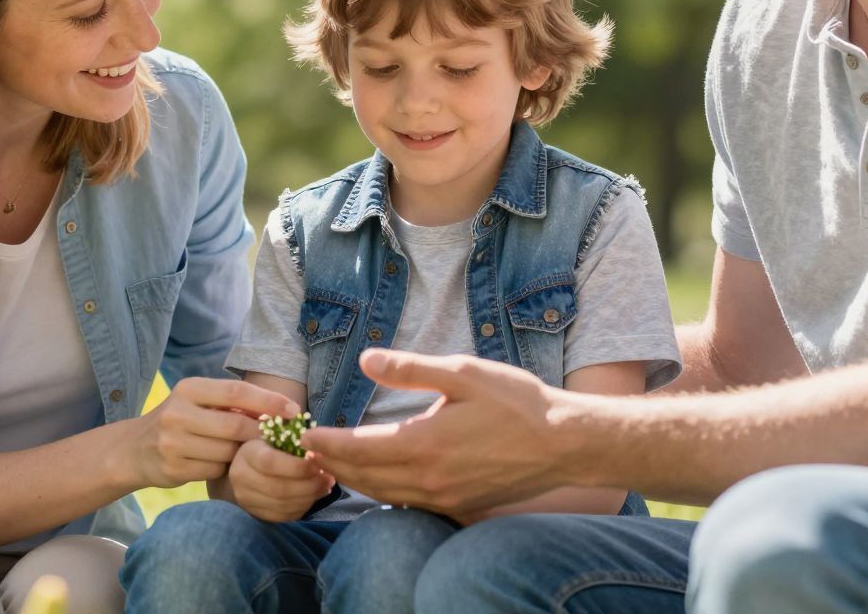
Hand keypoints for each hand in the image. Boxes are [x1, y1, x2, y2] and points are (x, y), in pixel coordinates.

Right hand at [129, 377, 299, 489]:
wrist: (134, 450)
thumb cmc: (179, 421)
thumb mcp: (197, 402)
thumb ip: (230, 403)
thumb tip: (280, 410)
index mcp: (189, 389)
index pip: (237, 391)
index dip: (269, 401)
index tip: (294, 411)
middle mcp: (178, 413)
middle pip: (236, 425)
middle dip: (261, 434)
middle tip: (280, 440)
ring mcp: (173, 442)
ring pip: (228, 452)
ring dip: (240, 454)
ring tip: (240, 451)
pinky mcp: (173, 468)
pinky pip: (214, 471)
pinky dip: (223, 469)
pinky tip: (217, 464)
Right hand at [228, 438, 333, 522]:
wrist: (246, 467)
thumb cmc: (267, 445)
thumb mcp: (273, 434)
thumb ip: (291, 436)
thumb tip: (317, 442)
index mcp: (247, 454)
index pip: (270, 463)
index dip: (297, 467)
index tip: (318, 464)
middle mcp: (242, 479)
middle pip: (279, 488)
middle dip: (309, 485)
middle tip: (329, 478)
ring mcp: (247, 500)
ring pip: (284, 505)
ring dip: (310, 497)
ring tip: (326, 485)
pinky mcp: (257, 514)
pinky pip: (285, 515)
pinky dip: (304, 506)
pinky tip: (314, 495)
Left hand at [302, 350, 570, 513]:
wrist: (564, 444)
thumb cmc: (516, 401)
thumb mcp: (462, 372)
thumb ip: (410, 369)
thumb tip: (365, 360)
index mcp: (424, 444)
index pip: (356, 449)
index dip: (325, 442)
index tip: (302, 433)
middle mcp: (429, 479)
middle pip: (362, 478)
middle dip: (331, 463)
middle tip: (308, 449)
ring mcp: (444, 498)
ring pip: (382, 495)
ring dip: (354, 480)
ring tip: (334, 463)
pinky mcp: (459, 507)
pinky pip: (407, 503)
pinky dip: (383, 491)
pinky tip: (380, 477)